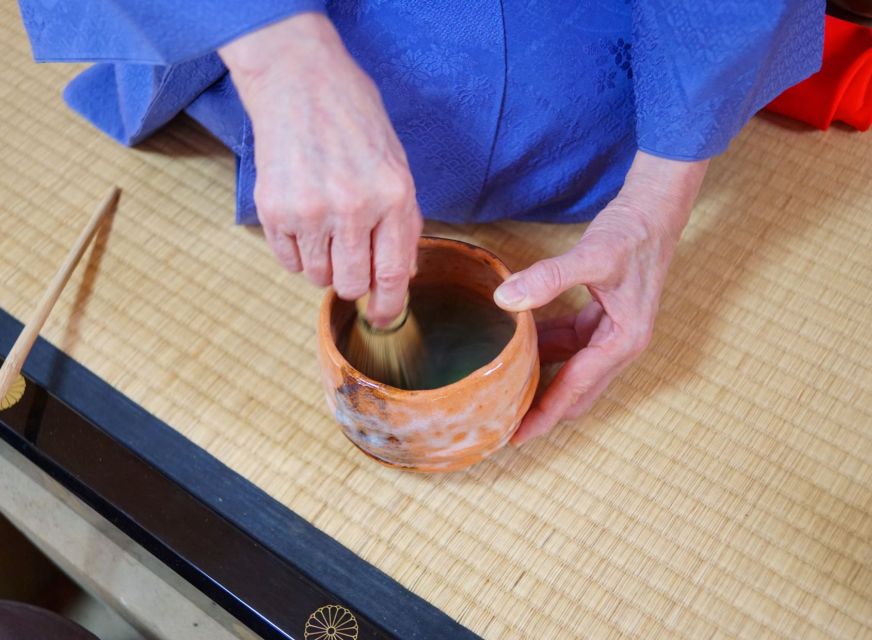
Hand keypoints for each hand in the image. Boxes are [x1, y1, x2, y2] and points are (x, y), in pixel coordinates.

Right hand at [219, 13, 421, 325]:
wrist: (299, 80)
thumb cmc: (354, 119)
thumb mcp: (396, 166)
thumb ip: (403, 223)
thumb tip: (401, 275)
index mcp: (393, 197)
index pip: (393, 274)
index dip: (388, 305)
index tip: (381, 317)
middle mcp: (353, 208)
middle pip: (352, 285)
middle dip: (353, 283)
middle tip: (348, 259)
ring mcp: (309, 211)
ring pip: (317, 277)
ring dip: (323, 265)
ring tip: (324, 227)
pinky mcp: (273, 209)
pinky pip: (287, 261)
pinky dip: (296, 252)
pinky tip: (301, 219)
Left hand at [494, 151, 708, 445]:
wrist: (653, 210)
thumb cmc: (630, 234)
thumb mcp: (591, 256)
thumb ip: (548, 278)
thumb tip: (505, 299)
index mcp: (623, 342)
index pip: (575, 389)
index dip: (544, 414)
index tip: (515, 437)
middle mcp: (620, 346)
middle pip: (576, 391)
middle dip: (542, 409)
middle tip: (501, 421)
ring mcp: (611, 334)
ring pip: (570, 370)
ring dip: (541, 381)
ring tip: (504, 393)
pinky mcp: (602, 319)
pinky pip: (568, 345)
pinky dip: (544, 350)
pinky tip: (517, 348)